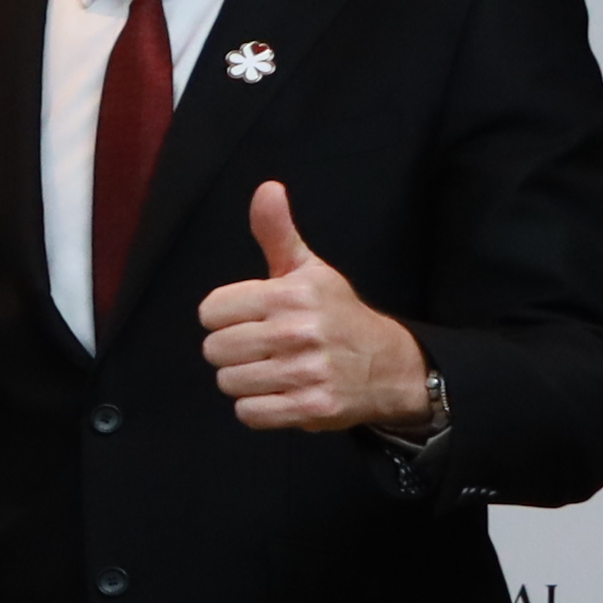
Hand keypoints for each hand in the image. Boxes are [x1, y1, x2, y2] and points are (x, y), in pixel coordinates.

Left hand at [200, 180, 433, 435]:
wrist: (390, 365)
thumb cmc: (337, 314)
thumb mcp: (309, 270)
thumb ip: (278, 233)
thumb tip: (267, 188)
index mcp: (292, 294)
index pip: (211, 311)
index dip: (224, 317)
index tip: (249, 318)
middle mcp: (299, 331)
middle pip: (215, 348)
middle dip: (232, 350)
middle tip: (262, 347)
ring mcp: (307, 372)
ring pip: (229, 382)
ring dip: (245, 380)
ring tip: (273, 369)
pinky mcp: (313, 408)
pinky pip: (250, 413)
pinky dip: (258, 408)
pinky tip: (280, 393)